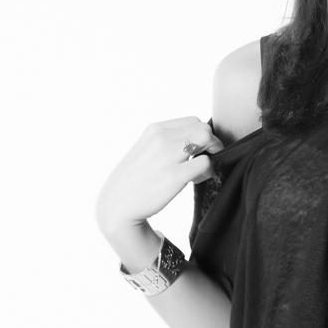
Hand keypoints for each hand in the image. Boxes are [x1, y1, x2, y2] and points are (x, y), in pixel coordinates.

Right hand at [95, 115, 225, 233]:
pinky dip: (207, 172)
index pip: (193, 121)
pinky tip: (194, 180)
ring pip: (207, 139)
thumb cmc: (135, 179)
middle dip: (209, 144)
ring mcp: (167, 156)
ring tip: (197, 171)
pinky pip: (205, 163)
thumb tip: (199, 138)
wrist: (117, 206)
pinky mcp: (175, 176)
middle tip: (200, 161)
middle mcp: (161, 138)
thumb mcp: (147, 149)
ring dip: (210, 156)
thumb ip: (169, 140)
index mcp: (155, 130)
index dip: (200, 136)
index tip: (195, 151)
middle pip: (203, 128)